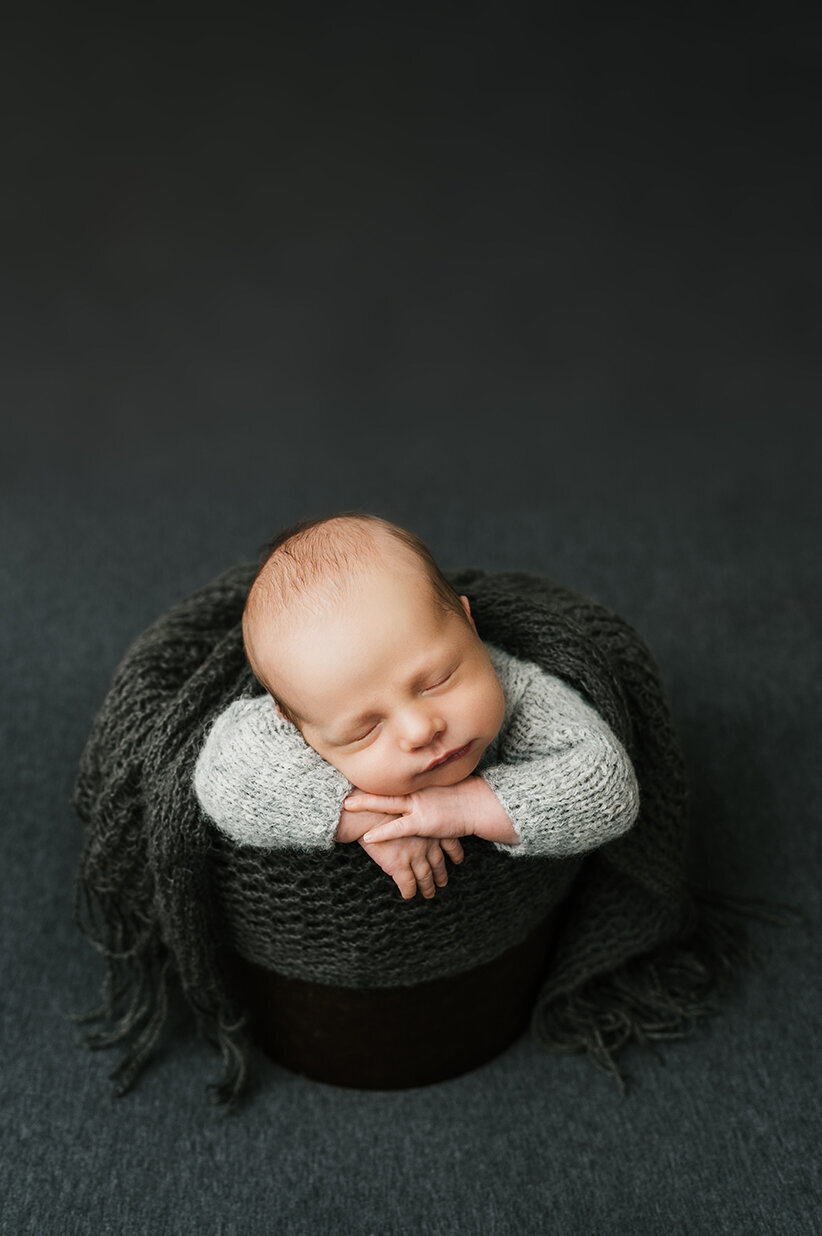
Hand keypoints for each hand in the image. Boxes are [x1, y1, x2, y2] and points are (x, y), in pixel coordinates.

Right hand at [335, 798, 463, 897]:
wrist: (368, 810)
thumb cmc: (386, 803)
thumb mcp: (410, 805)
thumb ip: (418, 816)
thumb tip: (420, 818)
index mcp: (431, 828)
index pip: (451, 843)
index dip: (456, 853)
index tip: (458, 860)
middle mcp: (427, 844)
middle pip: (439, 863)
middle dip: (441, 874)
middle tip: (443, 882)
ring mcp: (414, 856)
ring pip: (426, 877)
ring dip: (428, 887)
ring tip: (429, 893)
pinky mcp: (399, 866)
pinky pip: (408, 884)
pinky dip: (410, 892)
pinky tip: (409, 895)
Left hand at [343, 783, 473, 843]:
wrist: (478, 805)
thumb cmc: (463, 798)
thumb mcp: (441, 788)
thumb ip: (425, 789)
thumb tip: (416, 792)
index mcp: (418, 784)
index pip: (391, 780)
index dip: (372, 778)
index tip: (356, 774)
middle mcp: (415, 792)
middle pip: (384, 787)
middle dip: (362, 787)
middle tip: (342, 784)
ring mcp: (418, 806)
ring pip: (386, 804)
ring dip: (365, 804)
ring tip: (346, 805)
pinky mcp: (422, 823)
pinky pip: (397, 828)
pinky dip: (382, 833)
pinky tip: (368, 838)